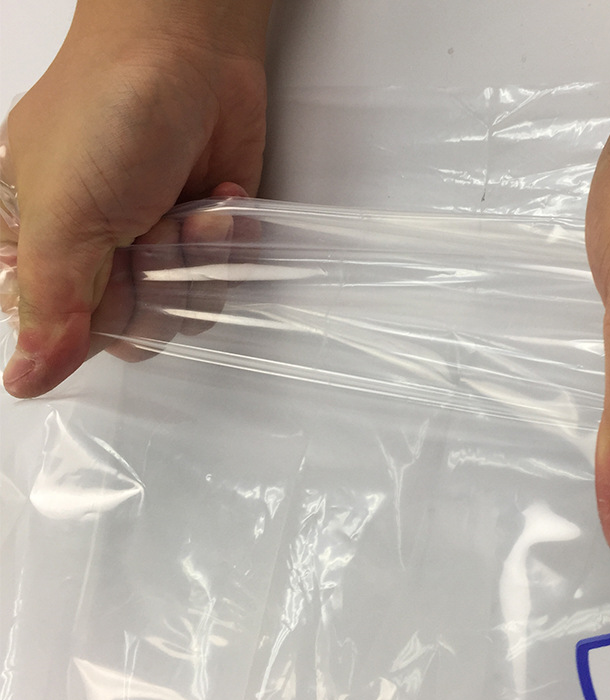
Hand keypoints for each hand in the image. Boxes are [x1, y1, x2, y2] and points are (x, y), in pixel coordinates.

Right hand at [1, 0, 270, 396]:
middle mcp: (91, 256)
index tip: (107, 272)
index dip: (94, 318)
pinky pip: (221, 286)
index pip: (62, 336)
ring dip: (196, 264)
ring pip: (182, 316)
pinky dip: (227, 249)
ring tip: (190, 210)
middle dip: (154, 289)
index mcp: (33, 249)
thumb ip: (49, 304)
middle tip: (149, 235)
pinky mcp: (201, 240)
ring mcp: (151, 249)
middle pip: (129, 333)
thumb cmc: (111, 113)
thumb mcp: (62, 213)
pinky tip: (220, 205)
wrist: (190, 51)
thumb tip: (24, 380)